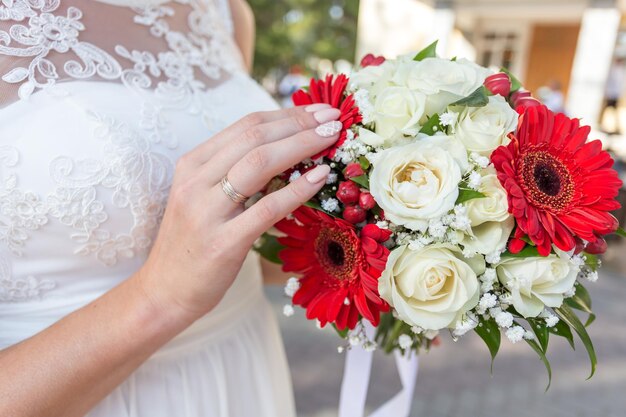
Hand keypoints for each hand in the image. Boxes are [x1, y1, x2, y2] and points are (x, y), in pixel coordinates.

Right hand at [136, 104, 341, 320]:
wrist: (164, 293)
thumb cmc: (193, 244)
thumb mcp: (205, 198)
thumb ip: (235, 172)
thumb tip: (288, 148)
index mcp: (192, 164)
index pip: (246, 126)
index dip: (287, 114)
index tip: (319, 110)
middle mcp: (195, 181)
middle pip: (255, 137)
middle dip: (300, 123)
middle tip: (334, 118)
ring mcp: (206, 211)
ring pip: (259, 162)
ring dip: (302, 145)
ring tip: (332, 137)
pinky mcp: (223, 243)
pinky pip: (267, 207)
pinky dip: (298, 189)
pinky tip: (321, 178)